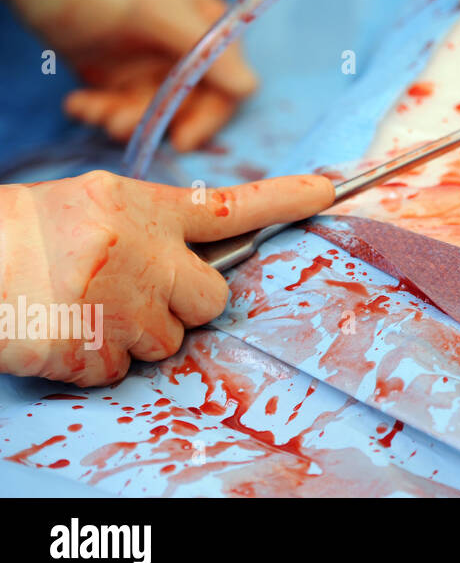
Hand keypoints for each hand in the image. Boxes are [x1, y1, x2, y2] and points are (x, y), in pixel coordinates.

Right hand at [0, 171, 334, 385]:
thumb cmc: (24, 233)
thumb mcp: (93, 207)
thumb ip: (150, 228)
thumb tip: (195, 258)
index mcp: (138, 208)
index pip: (227, 205)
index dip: (284, 199)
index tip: (326, 193)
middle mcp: (138, 252)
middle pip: (211, 298)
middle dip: (184, 305)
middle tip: (134, 293)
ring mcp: (116, 302)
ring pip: (167, 340)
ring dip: (134, 335)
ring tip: (85, 306)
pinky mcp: (90, 348)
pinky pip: (120, 370)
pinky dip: (95, 361)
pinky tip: (64, 331)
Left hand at [1, 0, 256, 149]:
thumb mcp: (162, 15)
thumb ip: (207, 54)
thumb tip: (252, 90)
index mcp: (208, 32)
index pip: (226, 88)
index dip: (209, 117)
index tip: (181, 140)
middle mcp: (183, 52)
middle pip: (187, 108)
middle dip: (154, 120)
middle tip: (117, 127)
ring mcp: (147, 65)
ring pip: (147, 112)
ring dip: (119, 118)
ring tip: (89, 111)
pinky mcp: (112, 74)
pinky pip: (114, 107)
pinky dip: (95, 110)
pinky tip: (74, 103)